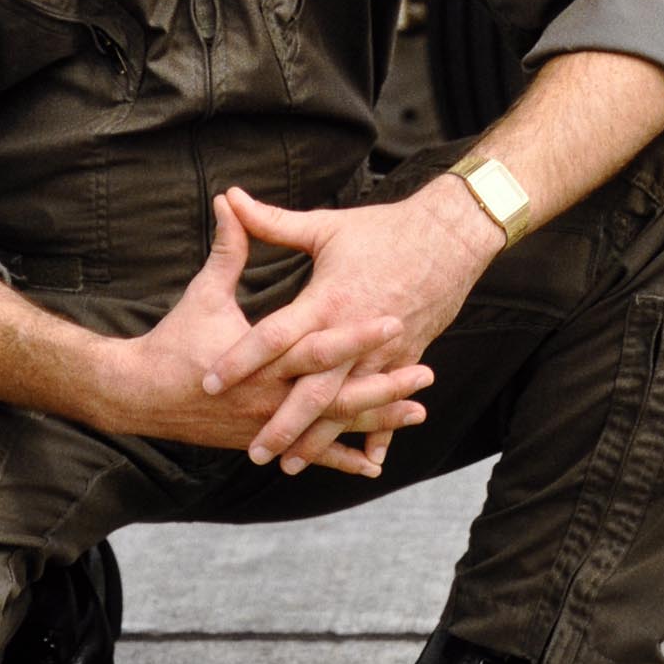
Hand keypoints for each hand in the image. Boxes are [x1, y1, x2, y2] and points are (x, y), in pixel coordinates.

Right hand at [103, 195, 434, 476]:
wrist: (140, 393)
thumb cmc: (174, 339)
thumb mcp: (205, 291)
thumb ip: (229, 248)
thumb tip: (231, 200)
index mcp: (262, 356)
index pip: (316, 344)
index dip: (354, 335)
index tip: (391, 321)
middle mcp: (270, 395)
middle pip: (335, 392)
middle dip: (382, 385)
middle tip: (425, 373)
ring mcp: (268, 422)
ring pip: (331, 426)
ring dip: (375, 421)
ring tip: (418, 413)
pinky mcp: (264, 438)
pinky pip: (311, 453)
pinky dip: (342, 459)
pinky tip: (375, 465)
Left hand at [200, 179, 500, 472]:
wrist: (450, 239)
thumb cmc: (383, 230)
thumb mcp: (326, 227)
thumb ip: (272, 222)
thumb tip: (229, 198)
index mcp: (329, 300)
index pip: (276, 336)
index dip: (241, 358)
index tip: (212, 382)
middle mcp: (355, 335)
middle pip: (312, 389)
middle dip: (283, 424)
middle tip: (253, 451)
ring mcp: (383, 352)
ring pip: (346, 406)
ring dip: (320, 438)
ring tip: (290, 465)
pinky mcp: (405, 357)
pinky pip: (388, 403)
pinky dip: (378, 434)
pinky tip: (366, 464)